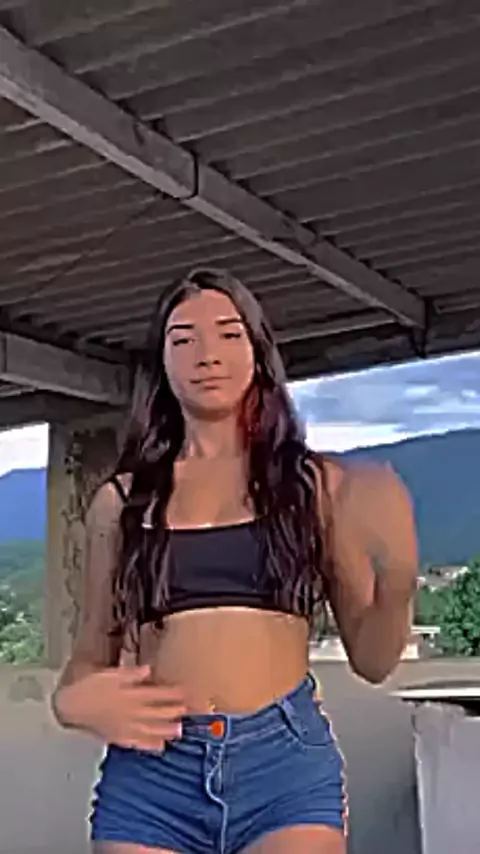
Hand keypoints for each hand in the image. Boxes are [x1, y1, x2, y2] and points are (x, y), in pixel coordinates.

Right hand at [55, 665, 185, 750]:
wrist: (71, 706)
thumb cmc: (91, 687)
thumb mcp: (111, 674)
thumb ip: (131, 674)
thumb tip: (148, 670)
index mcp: (131, 694)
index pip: (157, 694)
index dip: (172, 693)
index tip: (185, 691)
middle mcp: (132, 712)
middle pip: (157, 712)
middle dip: (173, 711)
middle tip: (187, 711)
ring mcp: (126, 727)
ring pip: (150, 729)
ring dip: (166, 729)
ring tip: (180, 731)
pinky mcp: (118, 737)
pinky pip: (136, 743)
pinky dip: (149, 745)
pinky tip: (159, 747)